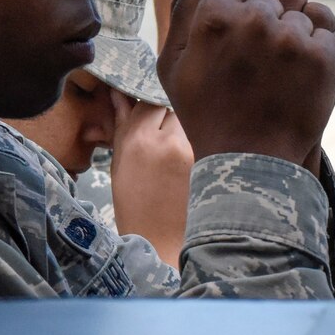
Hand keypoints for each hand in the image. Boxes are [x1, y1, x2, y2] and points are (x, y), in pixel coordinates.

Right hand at [108, 92, 194, 267]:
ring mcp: (197, 150)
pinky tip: (194, 156)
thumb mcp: (120, 164)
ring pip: (192, 119)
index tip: (146, 107)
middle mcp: (171, 141)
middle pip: (174, 106)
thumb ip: (123, 124)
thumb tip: (119, 93)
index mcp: (141, 142)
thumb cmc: (136, 205)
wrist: (165, 241)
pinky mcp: (216, 159)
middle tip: (164, 129)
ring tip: (176, 147)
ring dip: (186, 125)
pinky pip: (208, 135)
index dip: (147, 102)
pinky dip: (201, 137)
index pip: (149, 100)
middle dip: (169, 112)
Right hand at [158, 0, 334, 177]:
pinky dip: (316, 37)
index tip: (237, 21)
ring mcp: (293, 39)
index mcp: (214, 18)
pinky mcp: (324, 56)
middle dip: (264, 7)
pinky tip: (300, 62)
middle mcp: (255, 22)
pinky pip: (325, 24)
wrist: (251, 160)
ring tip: (278, 57)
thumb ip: (185, 7)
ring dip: (291, 21)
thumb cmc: (206, 111)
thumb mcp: (176, 63)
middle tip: (258, 46)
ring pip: (299, 3)